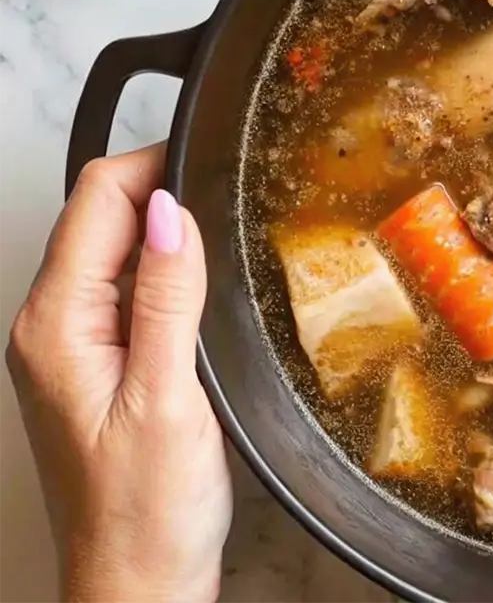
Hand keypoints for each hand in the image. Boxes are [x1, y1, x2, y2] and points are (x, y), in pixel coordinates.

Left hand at [6, 145, 231, 602]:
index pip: (95, 203)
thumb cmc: (148, 511)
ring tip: (222, 222)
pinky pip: (123, 290)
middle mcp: (50, 328)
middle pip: (97, 217)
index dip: (151, 164)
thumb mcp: (167, 397)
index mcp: (56, 326)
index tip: (207, 150)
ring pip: (112, 250)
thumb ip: (163, 298)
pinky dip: (162, 269)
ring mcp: (71, 346)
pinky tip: (202, 279)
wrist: (137, 583)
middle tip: (226, 179)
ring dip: (162, 226)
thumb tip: (170, 212)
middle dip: (158, 185)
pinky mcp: (97, 364)